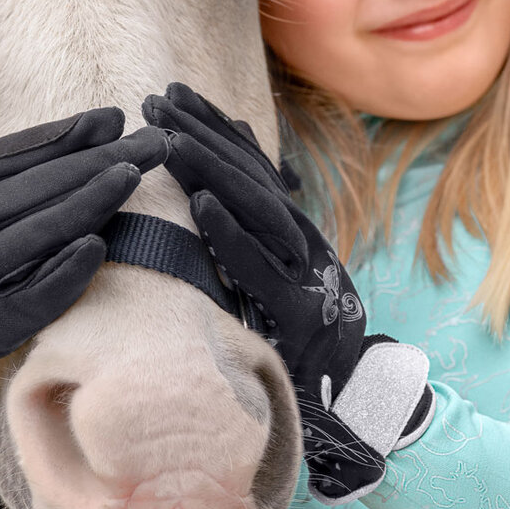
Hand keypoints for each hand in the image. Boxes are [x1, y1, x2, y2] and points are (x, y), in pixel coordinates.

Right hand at [0, 71, 166, 436]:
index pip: (15, 156)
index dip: (65, 135)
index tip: (113, 117)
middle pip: (39, 186)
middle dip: (99, 160)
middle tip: (153, 142)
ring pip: (40, 231)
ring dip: (89, 202)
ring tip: (133, 177)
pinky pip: (33, 297)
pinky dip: (63, 273)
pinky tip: (99, 249)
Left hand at [143, 82, 432, 502]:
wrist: (354, 411)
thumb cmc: (303, 346)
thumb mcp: (280, 282)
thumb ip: (255, 235)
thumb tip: (222, 177)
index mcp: (299, 235)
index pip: (254, 168)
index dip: (215, 127)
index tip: (172, 97)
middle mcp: (309, 248)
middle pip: (252, 178)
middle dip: (203, 133)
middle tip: (156, 101)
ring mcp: (309, 281)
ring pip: (259, 213)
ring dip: (211, 171)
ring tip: (167, 140)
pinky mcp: (301, 319)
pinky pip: (263, 272)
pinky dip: (232, 236)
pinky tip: (198, 207)